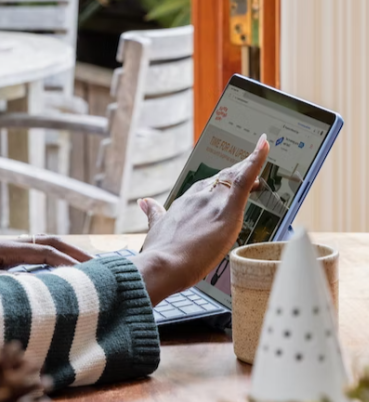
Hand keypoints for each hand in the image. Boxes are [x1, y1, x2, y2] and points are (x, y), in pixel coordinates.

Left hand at [0, 235, 91, 275]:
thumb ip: (4, 284)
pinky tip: (62, 276)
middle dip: (75, 253)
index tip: (90, 273)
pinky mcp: (2, 258)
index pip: (45, 251)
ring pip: (44, 249)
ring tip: (89, 270)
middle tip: (100, 267)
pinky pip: (34, 258)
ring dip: (66, 257)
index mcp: (4, 246)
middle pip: (49, 243)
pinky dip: (52, 264)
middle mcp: (8, 244)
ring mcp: (6, 250)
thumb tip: (34, 289)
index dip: (69, 261)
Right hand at [132, 135, 270, 303]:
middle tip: (252, 164)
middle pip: (223, 179)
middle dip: (237, 172)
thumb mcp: (156, 229)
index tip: (227, 175)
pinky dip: (255, 160)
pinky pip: (245, 180)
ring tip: (261, 156)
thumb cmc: (160, 253)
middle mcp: (199, 197)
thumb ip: (153, 213)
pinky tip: (263, 145)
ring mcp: (213, 201)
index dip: (219, 182)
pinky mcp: (228, 209)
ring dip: (250, 168)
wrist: (162, 264)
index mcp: (184, 202)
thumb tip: (144, 201)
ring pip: (236, 178)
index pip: (206, 187)